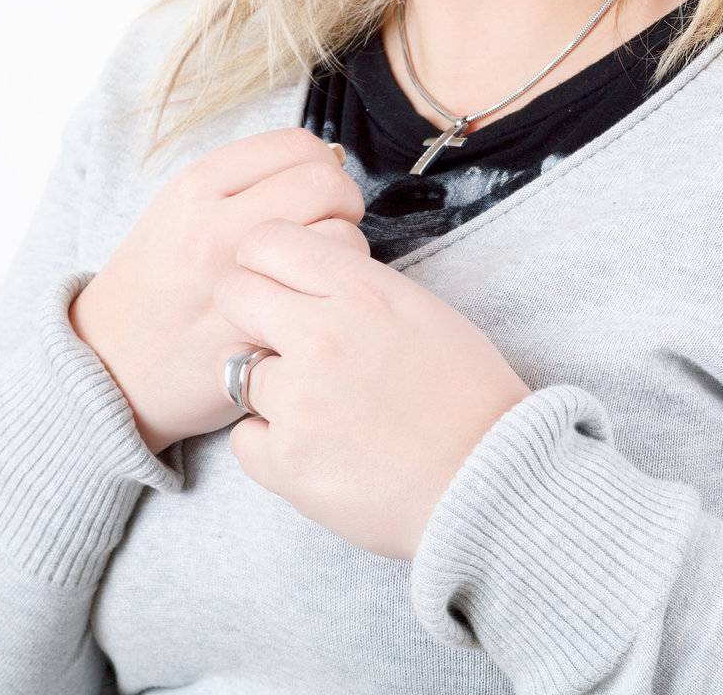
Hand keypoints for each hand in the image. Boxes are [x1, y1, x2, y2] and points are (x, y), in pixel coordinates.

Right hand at [69, 130, 368, 455]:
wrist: (107, 362)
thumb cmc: (156, 279)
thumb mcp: (179, 207)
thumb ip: (245, 180)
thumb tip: (329, 159)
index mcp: (196, 187)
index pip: (298, 145)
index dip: (322, 164)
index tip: (316, 187)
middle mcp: (215, 229)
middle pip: (327, 184)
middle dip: (344, 201)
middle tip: (331, 223)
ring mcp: (234, 286)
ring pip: (339, 239)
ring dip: (344, 251)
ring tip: (318, 268)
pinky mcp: (253, 338)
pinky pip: (324, 303)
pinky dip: (328, 301)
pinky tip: (308, 305)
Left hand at [213, 217, 532, 561]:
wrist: (488, 481)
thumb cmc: (469, 395)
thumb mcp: (422, 310)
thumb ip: (358, 289)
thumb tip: (312, 282)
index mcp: (360, 289)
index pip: (266, 240)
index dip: (262, 259)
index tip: (273, 280)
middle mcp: (320, 333)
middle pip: (234, 293)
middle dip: (248, 312)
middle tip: (275, 339)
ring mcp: (299, 399)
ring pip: (238, 371)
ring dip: (269, 388)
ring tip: (316, 408)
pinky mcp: (287, 461)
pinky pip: (244, 438)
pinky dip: (271, 445)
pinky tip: (315, 448)